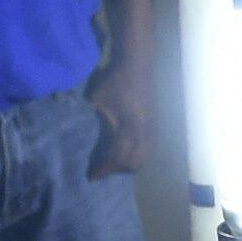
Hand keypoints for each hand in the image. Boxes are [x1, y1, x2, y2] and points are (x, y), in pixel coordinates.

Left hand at [90, 63, 160, 179]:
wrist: (137, 63)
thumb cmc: (114, 80)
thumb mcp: (97, 101)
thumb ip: (95, 122)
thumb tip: (85, 139)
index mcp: (129, 128)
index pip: (116, 157)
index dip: (103, 169)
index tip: (91, 177)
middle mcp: (144, 132)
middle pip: (132, 162)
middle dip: (116, 170)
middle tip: (100, 171)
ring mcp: (153, 129)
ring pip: (144, 158)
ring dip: (129, 165)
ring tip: (114, 165)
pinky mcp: (156, 124)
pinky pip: (150, 149)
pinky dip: (140, 157)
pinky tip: (129, 155)